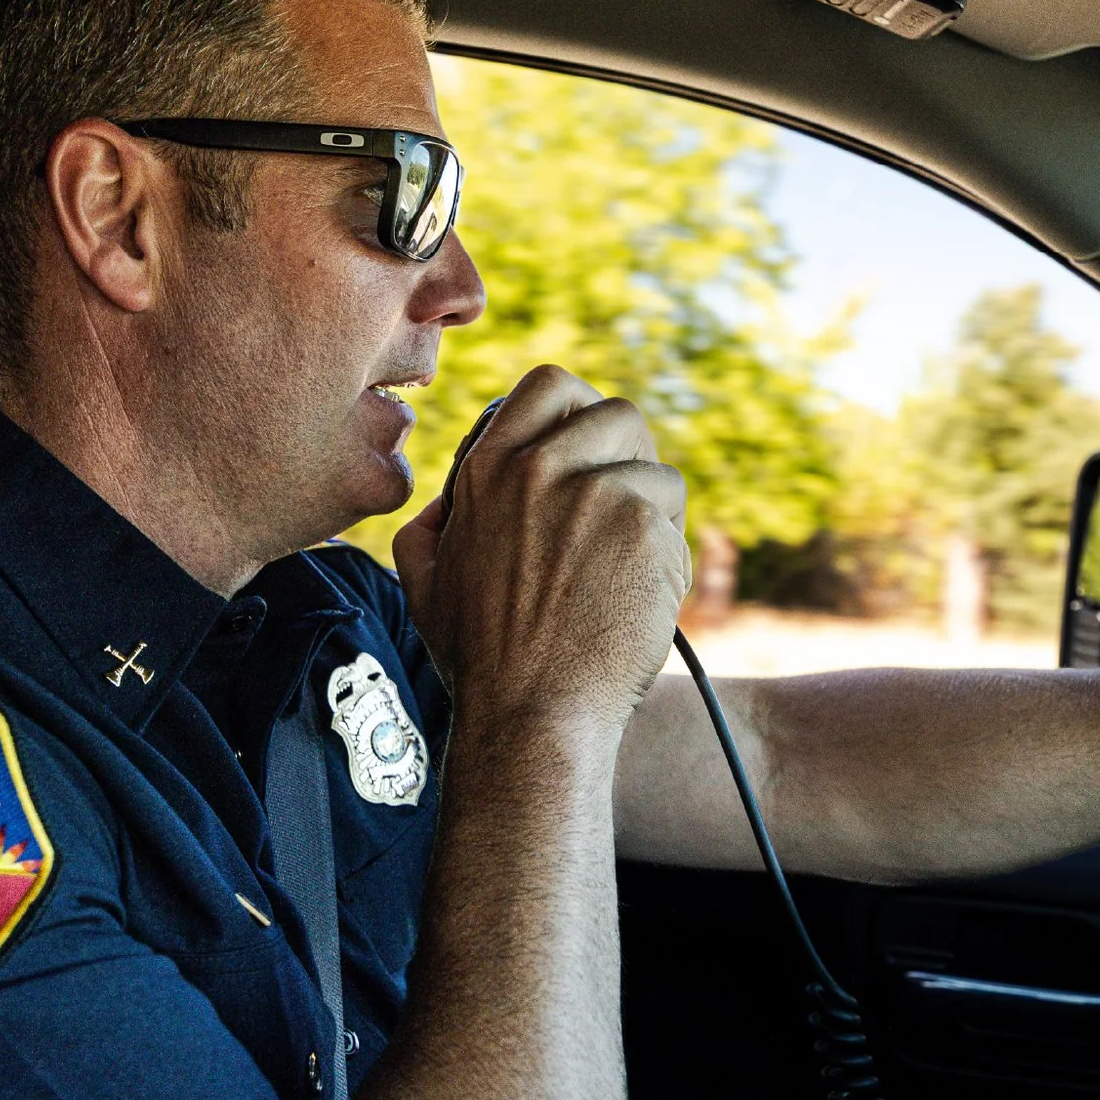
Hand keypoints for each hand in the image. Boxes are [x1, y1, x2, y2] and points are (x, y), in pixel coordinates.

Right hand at [393, 365, 689, 735]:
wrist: (531, 714)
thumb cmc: (480, 659)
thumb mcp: (424, 579)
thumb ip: (433, 523)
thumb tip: (448, 500)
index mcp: (488, 468)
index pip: (550, 385)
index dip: (578, 411)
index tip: (586, 450)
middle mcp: (541, 467)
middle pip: (619, 415)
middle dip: (629, 460)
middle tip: (619, 515)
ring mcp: (597, 492)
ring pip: (658, 471)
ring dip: (654, 513)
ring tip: (628, 566)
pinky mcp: (644, 528)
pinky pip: (675, 521)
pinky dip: (668, 557)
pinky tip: (638, 597)